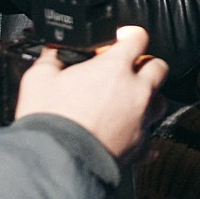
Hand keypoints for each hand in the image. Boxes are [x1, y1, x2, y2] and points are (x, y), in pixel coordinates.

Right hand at [13, 24, 169, 158]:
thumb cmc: (49, 120)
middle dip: (146, 65)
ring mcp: (142, 119)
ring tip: (129, 102)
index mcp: (114, 68)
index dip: (130, 35)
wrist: (56, 163)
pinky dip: (145, 134)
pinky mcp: (141, 146)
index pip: (137, 38)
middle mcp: (136, 90)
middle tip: (129, 70)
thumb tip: (53, 50)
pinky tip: (133, 134)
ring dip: (149, 97)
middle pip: (158, 67)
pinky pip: (152, 138)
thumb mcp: (38, 78)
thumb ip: (52, 58)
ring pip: (161, 100)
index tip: (123, 39)